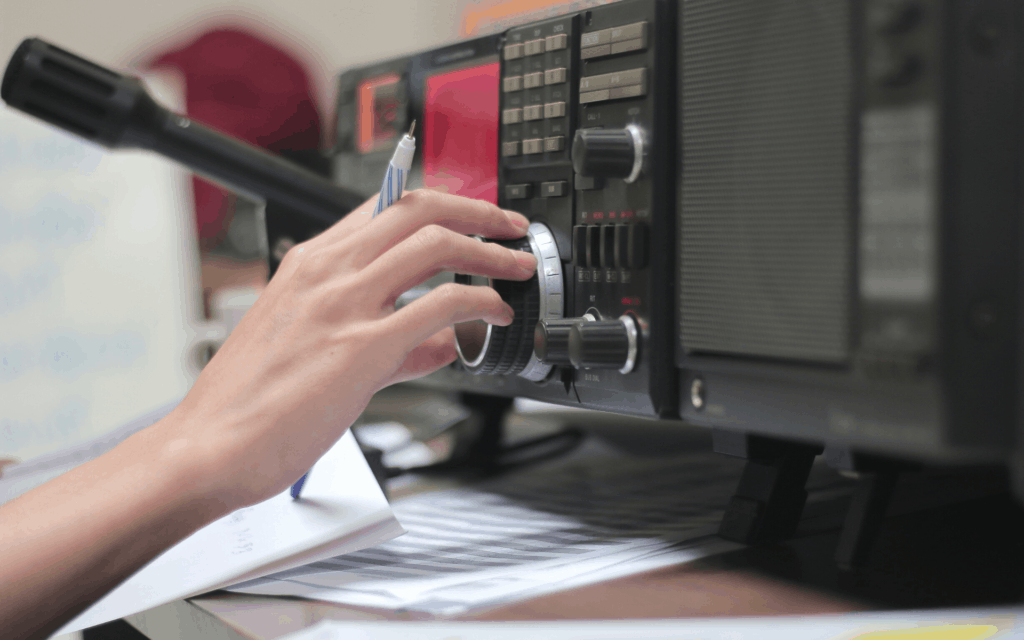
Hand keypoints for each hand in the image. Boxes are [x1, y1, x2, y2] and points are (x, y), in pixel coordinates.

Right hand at [157, 190, 535, 509]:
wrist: (210, 446)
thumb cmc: (250, 403)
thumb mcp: (315, 350)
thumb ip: (386, 340)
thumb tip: (438, 340)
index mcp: (309, 264)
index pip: (385, 208)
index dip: (440, 207)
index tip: (472, 218)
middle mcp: (327, 272)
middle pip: (417, 208)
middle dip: (477, 211)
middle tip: (510, 226)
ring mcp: (345, 305)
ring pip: (435, 244)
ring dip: (489, 252)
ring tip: (516, 267)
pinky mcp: (363, 348)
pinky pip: (439, 306)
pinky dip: (479, 303)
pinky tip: (493, 316)